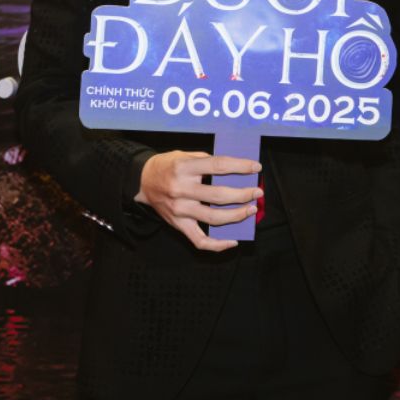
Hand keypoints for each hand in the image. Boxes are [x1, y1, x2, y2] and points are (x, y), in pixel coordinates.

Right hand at [135, 150, 260, 251]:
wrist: (141, 180)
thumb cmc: (168, 166)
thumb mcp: (186, 155)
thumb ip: (208, 161)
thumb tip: (237, 170)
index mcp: (184, 168)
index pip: (218, 166)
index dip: (240, 167)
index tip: (256, 168)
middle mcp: (180, 190)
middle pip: (218, 195)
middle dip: (243, 195)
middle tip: (257, 192)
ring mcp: (179, 210)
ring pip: (213, 218)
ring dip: (236, 216)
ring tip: (251, 210)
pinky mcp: (177, 224)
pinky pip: (199, 240)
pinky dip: (217, 245)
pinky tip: (233, 241)